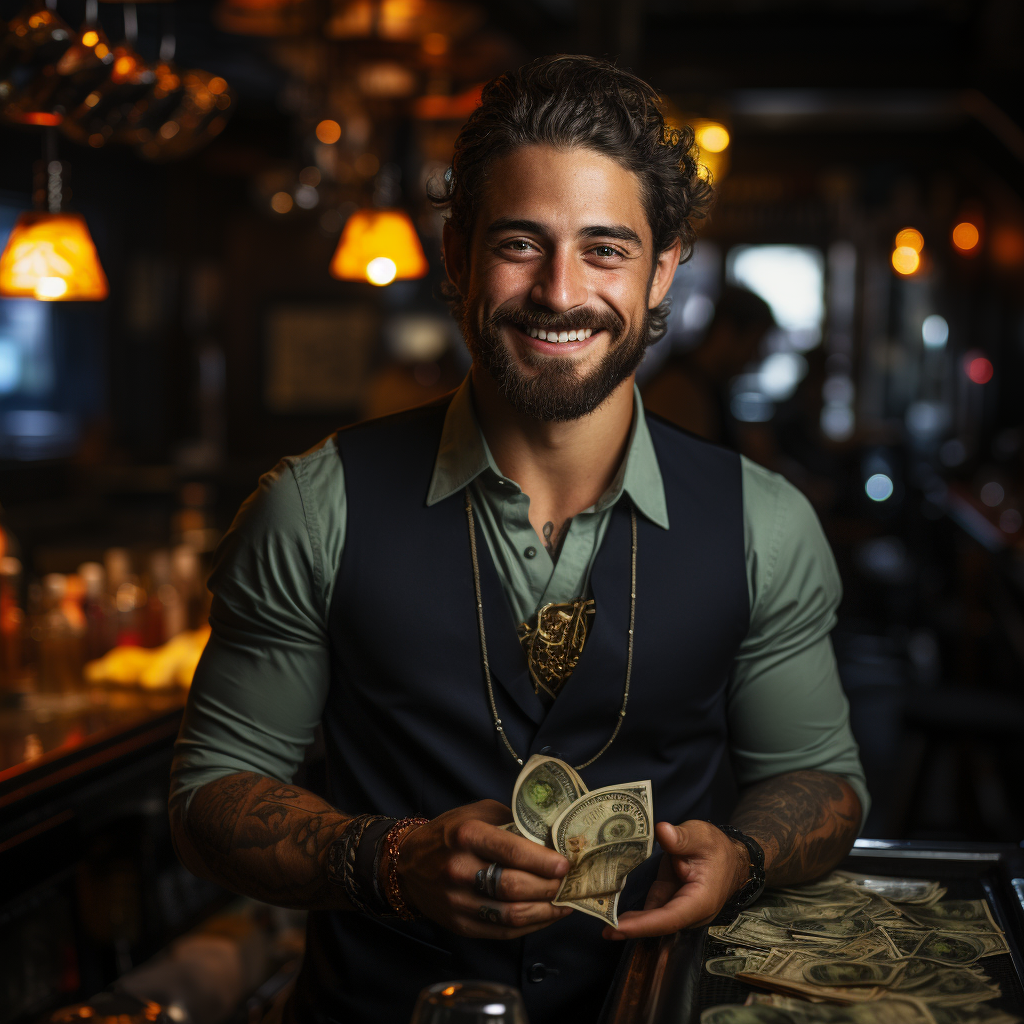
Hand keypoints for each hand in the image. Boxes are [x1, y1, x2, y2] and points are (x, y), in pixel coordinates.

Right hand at [397, 799, 572, 937]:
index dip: (544, 861)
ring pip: (511, 915)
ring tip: (564, 902)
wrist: (408, 863)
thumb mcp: (478, 813)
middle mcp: (459, 869)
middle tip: (569, 883)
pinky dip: (529, 926)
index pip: (512, 852)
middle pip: (514, 887)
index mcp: (466, 835)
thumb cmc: (450, 833)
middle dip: (549, 888)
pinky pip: (502, 931)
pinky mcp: (459, 924)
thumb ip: (512, 822)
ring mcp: (457, 901)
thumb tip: (552, 837)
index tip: (565, 865)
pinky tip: (545, 915)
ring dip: (545, 911)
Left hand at [602, 820, 748, 940]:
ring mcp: (679, 908)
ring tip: (602, 922)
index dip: (645, 924)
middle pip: (659, 924)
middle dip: (632, 928)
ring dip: (630, 923)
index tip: (620, 928)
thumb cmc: (716, 847)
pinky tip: (613, 912)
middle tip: (604, 930)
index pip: (670, 918)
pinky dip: (634, 913)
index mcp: (700, 900)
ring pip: (653, 919)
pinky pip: (652, 910)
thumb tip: (663, 832)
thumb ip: (681, 837)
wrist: (728, 857)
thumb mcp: (700, 836)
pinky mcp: (669, 901)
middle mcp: (690, 912)